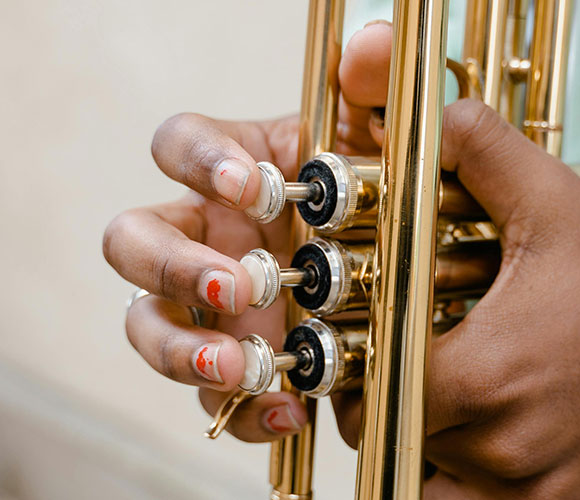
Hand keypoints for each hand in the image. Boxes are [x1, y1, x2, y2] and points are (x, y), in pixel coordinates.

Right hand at [102, 31, 381, 439]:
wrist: (394, 280)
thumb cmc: (371, 209)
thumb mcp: (379, 156)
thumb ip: (376, 98)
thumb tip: (371, 45)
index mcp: (232, 174)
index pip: (177, 145)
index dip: (200, 162)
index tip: (252, 188)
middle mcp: (204, 235)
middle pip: (132, 241)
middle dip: (171, 265)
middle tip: (233, 286)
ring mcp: (209, 304)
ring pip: (147, 323)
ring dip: (182, 350)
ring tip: (244, 366)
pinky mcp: (230, 360)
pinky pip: (208, 394)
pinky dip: (239, 408)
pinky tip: (286, 409)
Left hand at [332, 24, 579, 498]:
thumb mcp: (553, 201)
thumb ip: (485, 153)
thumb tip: (442, 116)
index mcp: (484, 374)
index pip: (376, 393)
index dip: (358, 374)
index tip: (363, 353)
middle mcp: (503, 441)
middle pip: (396, 439)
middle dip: (380, 409)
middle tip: (385, 376)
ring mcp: (532, 481)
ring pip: (426, 486)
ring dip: (413, 450)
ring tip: (422, 411)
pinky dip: (455, 484)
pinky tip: (465, 442)